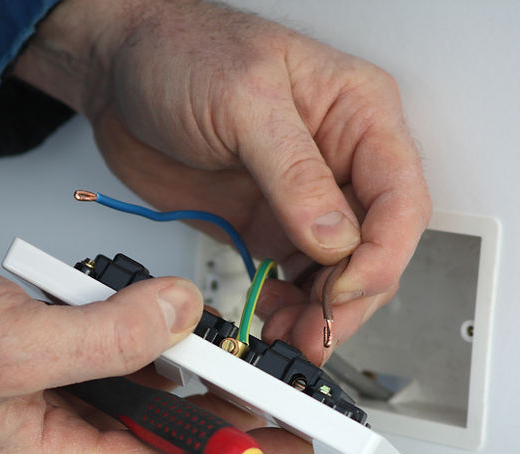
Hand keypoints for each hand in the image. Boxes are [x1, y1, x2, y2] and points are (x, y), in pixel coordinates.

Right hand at [0, 245, 311, 453]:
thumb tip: (181, 316)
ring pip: (134, 395)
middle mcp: (55, 439)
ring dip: (178, 371)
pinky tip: (151, 315)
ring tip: (227, 350)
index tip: (295, 449)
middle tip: (275, 394)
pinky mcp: (32, 366)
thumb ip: (111, 334)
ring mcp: (43, 403)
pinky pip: (102, 360)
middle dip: (222, 415)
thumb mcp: (17, 343)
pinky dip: (133, 340)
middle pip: (161, 436)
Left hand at [14, 0, 431, 362]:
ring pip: (340, 273)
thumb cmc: (182, 52)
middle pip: (377, 247)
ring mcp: (304, 199)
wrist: (118, 71)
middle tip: (315, 331)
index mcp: (358, 114)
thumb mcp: (243, 100)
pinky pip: (295, 278)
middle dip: (351, 297)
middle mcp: (340, 162)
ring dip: (320, 312)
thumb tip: (335, 236)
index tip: (344, 288)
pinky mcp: (268, 224)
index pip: (401, 198)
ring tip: (286, 334)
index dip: (382, 254)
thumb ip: (293, 171)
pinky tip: (268, 315)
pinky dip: (287, 305)